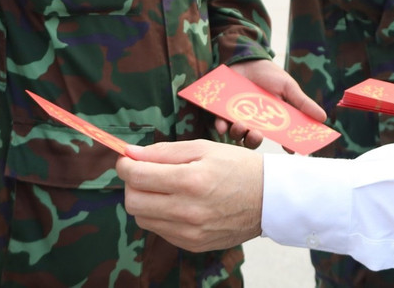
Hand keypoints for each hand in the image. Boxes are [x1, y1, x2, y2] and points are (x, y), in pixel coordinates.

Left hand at [118, 140, 262, 251]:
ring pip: (143, 219)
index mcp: (190, 180)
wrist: (269, 199)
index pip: (136, 176)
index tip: (127, 158)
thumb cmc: (236, 166)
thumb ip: (163, 151)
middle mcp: (188, 210)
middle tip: (144, 172)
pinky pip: (160, 230)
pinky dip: (160, 215)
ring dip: (144, 200)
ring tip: (162, 187)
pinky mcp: (193, 244)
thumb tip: (130, 153)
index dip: (124, 164)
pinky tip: (176, 202)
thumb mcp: (202, 148)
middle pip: (132, 202)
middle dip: (131, 184)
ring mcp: (190, 232)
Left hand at [220, 59, 326, 147]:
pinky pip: (221, 124)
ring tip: (241, 124)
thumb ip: (302, 103)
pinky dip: (222, 126)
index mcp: (273, 119)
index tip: (290, 149)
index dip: (285, 145)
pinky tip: (223, 125)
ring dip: (239, 133)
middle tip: (257, 134)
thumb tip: (323, 117)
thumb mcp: (288, 87)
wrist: (247, 58)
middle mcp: (256, 122)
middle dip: (255, 141)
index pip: (280, 137)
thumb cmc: (270, 74)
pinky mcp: (223, 111)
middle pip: (255, 140)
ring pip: (238, 134)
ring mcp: (239, 117)